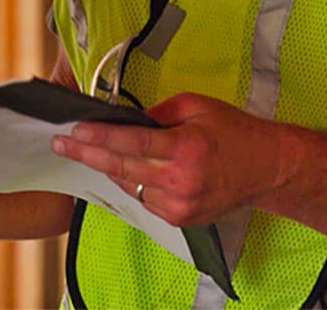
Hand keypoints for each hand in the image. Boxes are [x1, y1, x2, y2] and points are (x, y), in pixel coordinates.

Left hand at [51, 92, 284, 225]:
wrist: (267, 168)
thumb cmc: (232, 131)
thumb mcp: (194, 106)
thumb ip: (156, 113)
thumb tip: (124, 120)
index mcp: (184, 148)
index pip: (130, 143)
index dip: (98, 138)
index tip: (73, 131)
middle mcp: (180, 181)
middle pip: (121, 168)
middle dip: (86, 155)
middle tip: (59, 144)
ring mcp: (180, 205)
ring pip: (129, 185)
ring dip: (106, 168)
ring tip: (82, 151)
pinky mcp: (181, 219)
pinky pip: (143, 198)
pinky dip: (131, 182)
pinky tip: (121, 168)